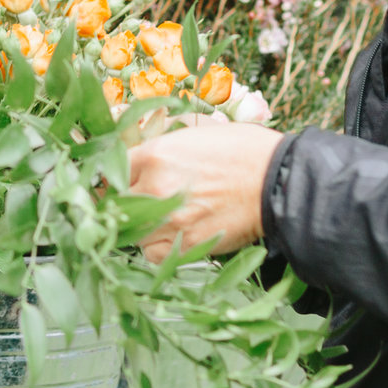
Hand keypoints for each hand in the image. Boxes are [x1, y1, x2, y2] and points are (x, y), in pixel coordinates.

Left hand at [126, 121, 285, 259]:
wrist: (278, 182)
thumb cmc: (243, 151)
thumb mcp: (196, 133)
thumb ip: (163, 145)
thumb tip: (141, 152)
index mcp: (155, 155)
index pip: (111, 169)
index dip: (109, 177)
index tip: (111, 182)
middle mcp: (155, 187)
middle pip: (115, 204)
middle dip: (119, 204)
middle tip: (127, 203)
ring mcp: (169, 220)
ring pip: (129, 232)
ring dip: (135, 227)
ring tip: (151, 221)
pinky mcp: (186, 244)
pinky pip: (151, 254)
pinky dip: (153, 248)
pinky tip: (165, 237)